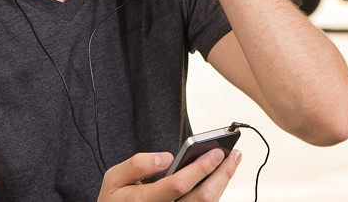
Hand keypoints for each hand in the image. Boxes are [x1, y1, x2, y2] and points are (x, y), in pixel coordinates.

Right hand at [96, 149, 241, 200]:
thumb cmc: (116, 198)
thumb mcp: (114, 178)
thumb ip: (137, 164)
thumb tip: (166, 157)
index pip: (178, 185)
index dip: (200, 168)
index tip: (216, 151)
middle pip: (201, 199)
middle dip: (221, 175)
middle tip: (233, 154)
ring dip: (222, 184)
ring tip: (231, 162)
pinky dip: (214, 192)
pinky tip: (219, 177)